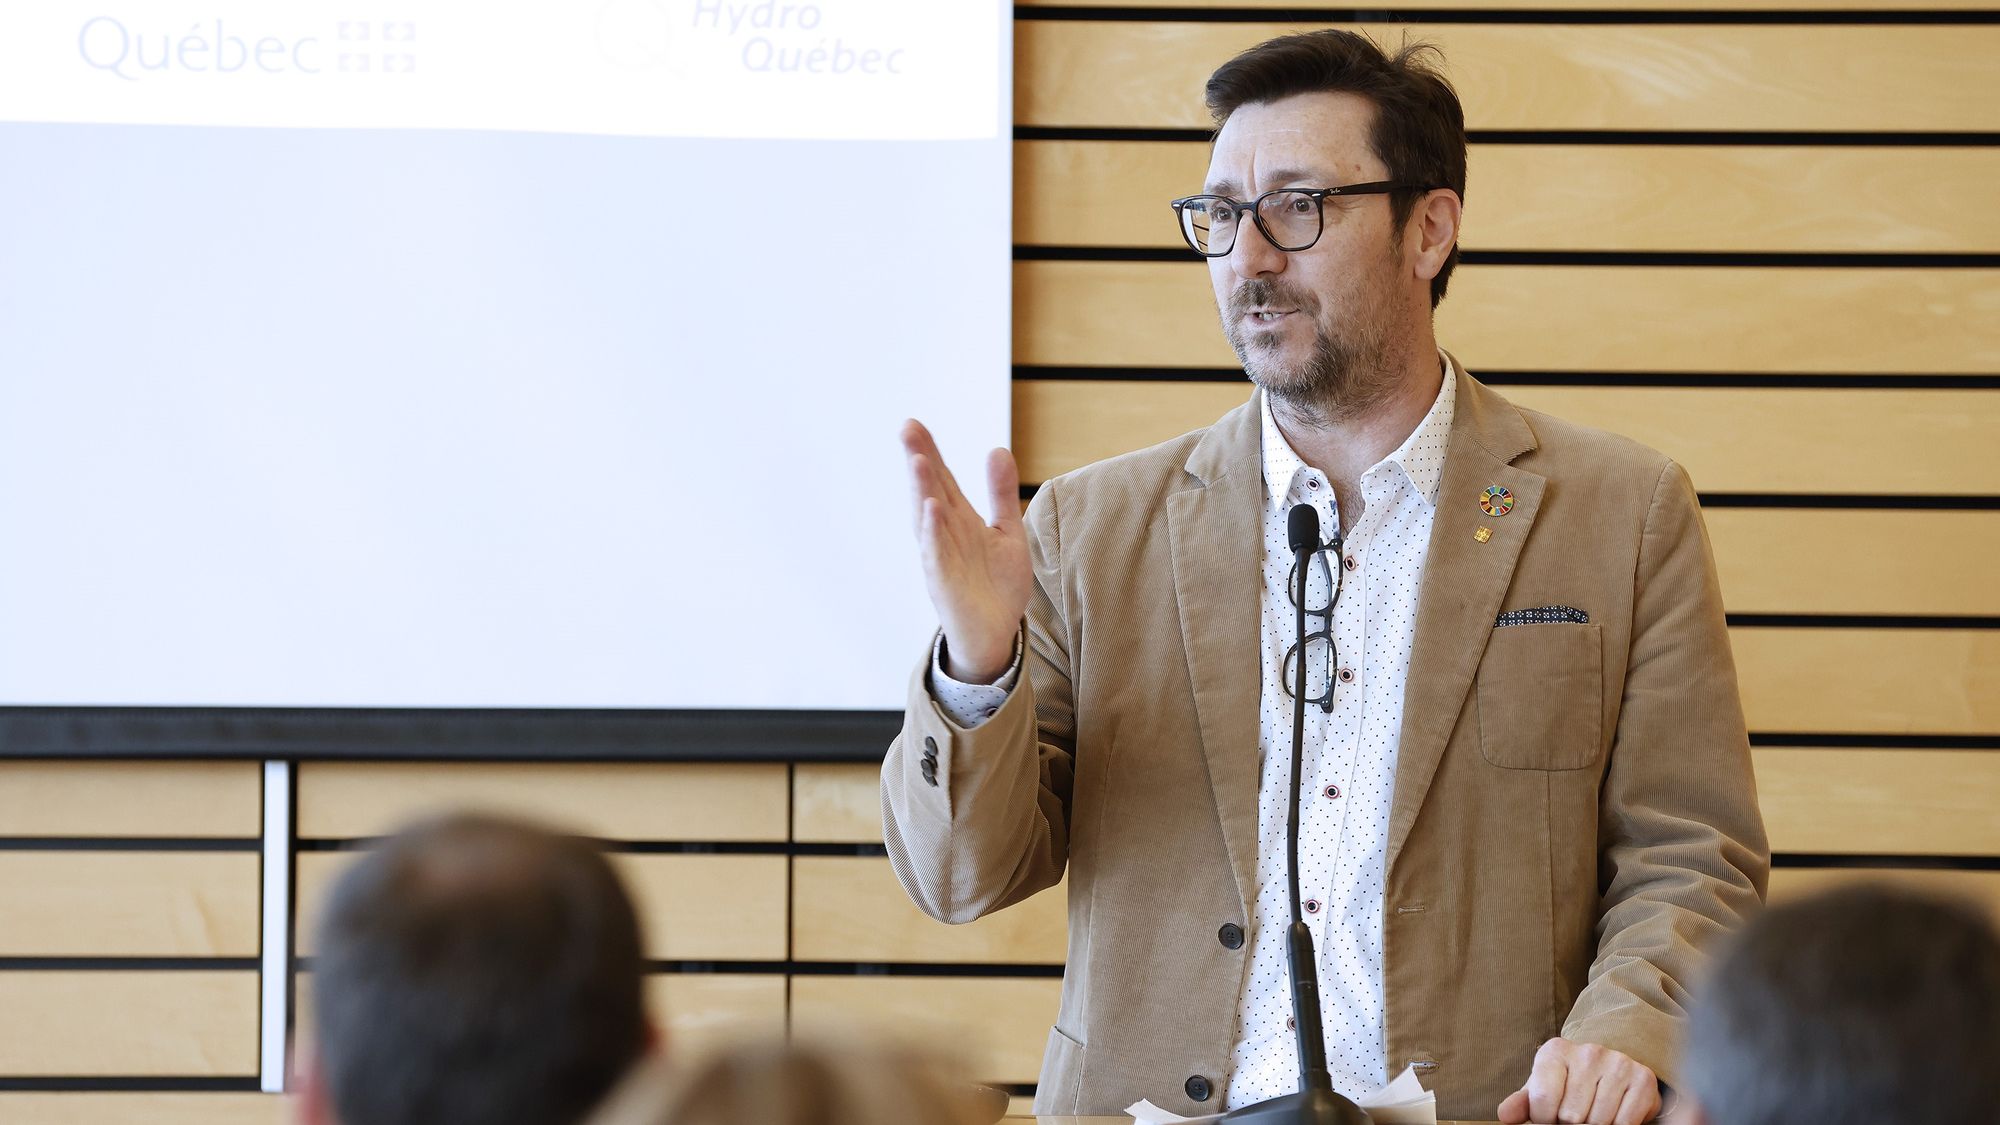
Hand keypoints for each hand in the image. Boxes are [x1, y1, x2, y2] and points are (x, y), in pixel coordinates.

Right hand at [900, 419, 1029, 682]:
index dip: (929, 451)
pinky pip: (936, 554)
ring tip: (920, 461)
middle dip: (919, 461)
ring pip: (928, 519)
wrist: (996, 633)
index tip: (913, 423)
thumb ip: (1001, 493)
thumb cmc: (997, 584)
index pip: (942, 479)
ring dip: (922, 490)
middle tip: (907, 429)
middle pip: (929, 491)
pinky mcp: (944, 582)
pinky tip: (931, 509)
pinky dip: (933, 533)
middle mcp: (944, 534)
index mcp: (959, 520)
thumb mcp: (1007, 531)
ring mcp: (941, 557)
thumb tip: (996, 449)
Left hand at [1497, 1038, 1660, 1124]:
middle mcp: (1589, 1051)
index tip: (1550, 1117)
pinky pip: (1624, 1123)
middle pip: (1571, 1115)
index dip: (1544, 1120)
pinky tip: (1612, 1116)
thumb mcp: (1541, 1090)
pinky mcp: (1643, 1079)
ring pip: (1598, 1122)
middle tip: (1575, 1117)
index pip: (1542, 1100)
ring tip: (1592, 1115)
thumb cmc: (1568, 1086)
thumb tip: (1505, 1116)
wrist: (1611, 1075)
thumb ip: (1523, 1103)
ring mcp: (1618, 1062)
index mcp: (1555, 1051)